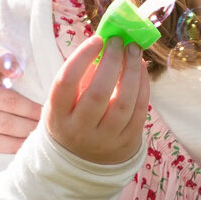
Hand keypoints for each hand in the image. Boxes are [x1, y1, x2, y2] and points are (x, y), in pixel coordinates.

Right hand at [45, 36, 149, 165]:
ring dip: (132, 71)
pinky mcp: (126, 142)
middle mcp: (79, 130)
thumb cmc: (74, 117)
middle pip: (98, 93)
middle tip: (119, 41)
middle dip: (112, 61)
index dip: (82, 57)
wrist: (84, 161)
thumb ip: (81, 75)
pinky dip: (143, 85)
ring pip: (124, 103)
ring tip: (134, 50)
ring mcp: (104, 140)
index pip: (66, 83)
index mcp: (57, 115)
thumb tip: (107, 43)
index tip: (98, 39)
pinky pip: (139, 111)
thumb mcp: (66, 102)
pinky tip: (141, 68)